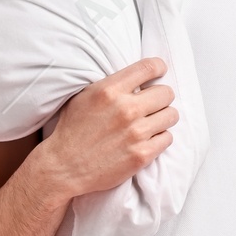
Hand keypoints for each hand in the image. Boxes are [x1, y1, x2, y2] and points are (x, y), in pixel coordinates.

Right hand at [34, 58, 176, 202]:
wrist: (64, 167)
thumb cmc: (73, 130)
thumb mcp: (85, 96)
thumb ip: (112, 85)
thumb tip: (137, 78)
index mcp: (110, 90)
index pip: (149, 67)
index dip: (159, 68)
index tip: (160, 72)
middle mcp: (125, 109)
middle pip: (166, 93)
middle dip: (161, 97)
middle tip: (152, 105)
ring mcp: (136, 133)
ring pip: (171, 115)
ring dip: (163, 118)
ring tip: (151, 123)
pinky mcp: (142, 155)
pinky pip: (167, 138)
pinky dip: (159, 139)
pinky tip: (146, 140)